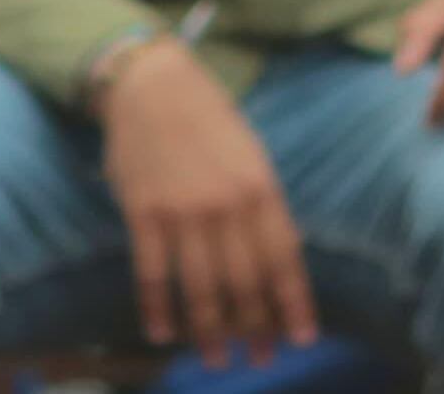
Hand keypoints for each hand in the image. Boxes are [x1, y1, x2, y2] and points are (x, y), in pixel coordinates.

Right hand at [96, 38, 318, 368]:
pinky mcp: (143, 212)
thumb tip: (279, 261)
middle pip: (244, 284)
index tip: (300, 341)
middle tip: (256, 359)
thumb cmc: (207, 119)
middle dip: (253, 329)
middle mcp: (226, 204)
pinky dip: (157, 308)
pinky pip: (152, 273)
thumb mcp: (251, 155)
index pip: (284, 260)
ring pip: (201, 288)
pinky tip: (162, 333)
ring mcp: (183, 210)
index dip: (293, 305)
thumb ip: (264, 207)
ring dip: (209, 332)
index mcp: (261, 188)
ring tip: (214, 360)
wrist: (151, 83)